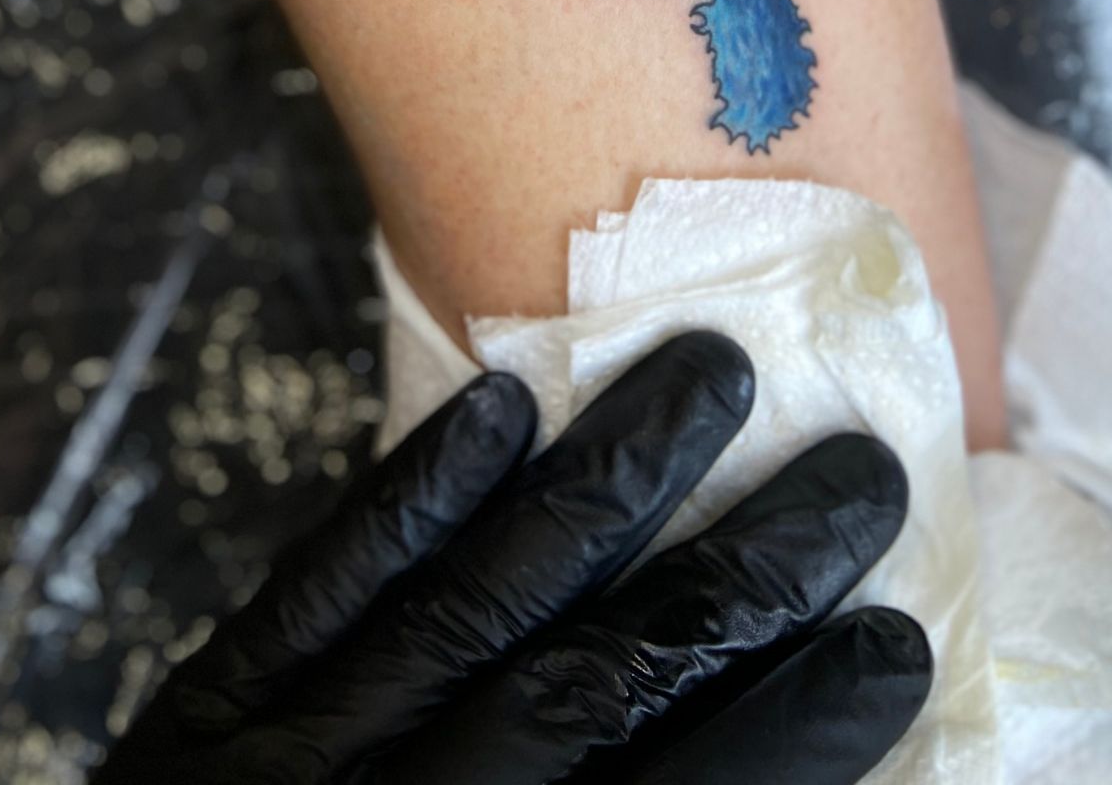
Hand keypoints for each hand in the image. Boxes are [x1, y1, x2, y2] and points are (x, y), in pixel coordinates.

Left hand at [104, 331, 929, 782]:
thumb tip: (789, 773)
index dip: (805, 726)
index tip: (905, 637)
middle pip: (608, 677)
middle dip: (748, 571)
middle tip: (866, 471)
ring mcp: (298, 769)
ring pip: (481, 595)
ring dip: (609, 475)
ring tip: (716, 367)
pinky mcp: (206, 720)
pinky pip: (321, 586)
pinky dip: (412, 493)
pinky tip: (504, 400)